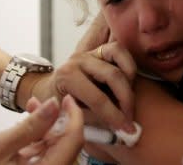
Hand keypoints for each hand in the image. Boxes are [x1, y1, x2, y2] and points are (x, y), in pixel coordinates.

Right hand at [0, 95, 82, 164]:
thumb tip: (53, 104)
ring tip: (32, 107)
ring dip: (47, 126)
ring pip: (56, 146)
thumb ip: (30, 126)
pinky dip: (39, 137)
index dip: (73, 116)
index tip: (66, 98)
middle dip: (57, 119)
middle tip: (44, 101)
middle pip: (67, 143)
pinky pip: (45, 153)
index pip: (73, 141)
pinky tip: (28, 123)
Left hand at [31, 12, 136, 132]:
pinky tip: (129, 82)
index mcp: (67, 76)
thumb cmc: (59, 106)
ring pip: (118, 54)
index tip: (125, 128)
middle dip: (126, 99)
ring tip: (129, 96)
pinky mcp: (99, 49)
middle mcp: (79, 60)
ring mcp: (89, 52)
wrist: (51, 90)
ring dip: (129, 77)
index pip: (97, 98)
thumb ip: (93, 122)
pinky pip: (119, 50)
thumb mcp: (69, 117)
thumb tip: (117, 132)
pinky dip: (128, 63)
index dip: (114, 115)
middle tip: (130, 116)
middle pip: (112, 75)